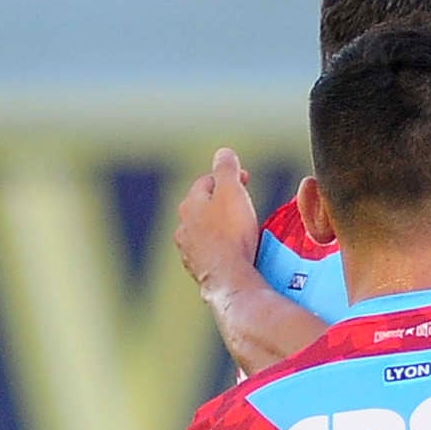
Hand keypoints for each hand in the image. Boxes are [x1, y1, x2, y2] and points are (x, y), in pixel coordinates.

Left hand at [175, 149, 262, 292]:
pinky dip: (218, 248)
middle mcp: (183, 226)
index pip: (207, 182)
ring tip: (238, 231)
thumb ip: (226, 169)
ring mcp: (188, 250)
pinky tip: (231, 253)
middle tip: (243, 204)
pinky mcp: (197, 270)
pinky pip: (208, 253)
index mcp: (190, 204)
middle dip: (221, 203)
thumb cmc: (231, 234)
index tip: (247, 180)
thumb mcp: (232, 192)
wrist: (228, 277)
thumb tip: (223, 152)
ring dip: (217, 227)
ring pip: (202, 231)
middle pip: (202, 207)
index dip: (227, 177)